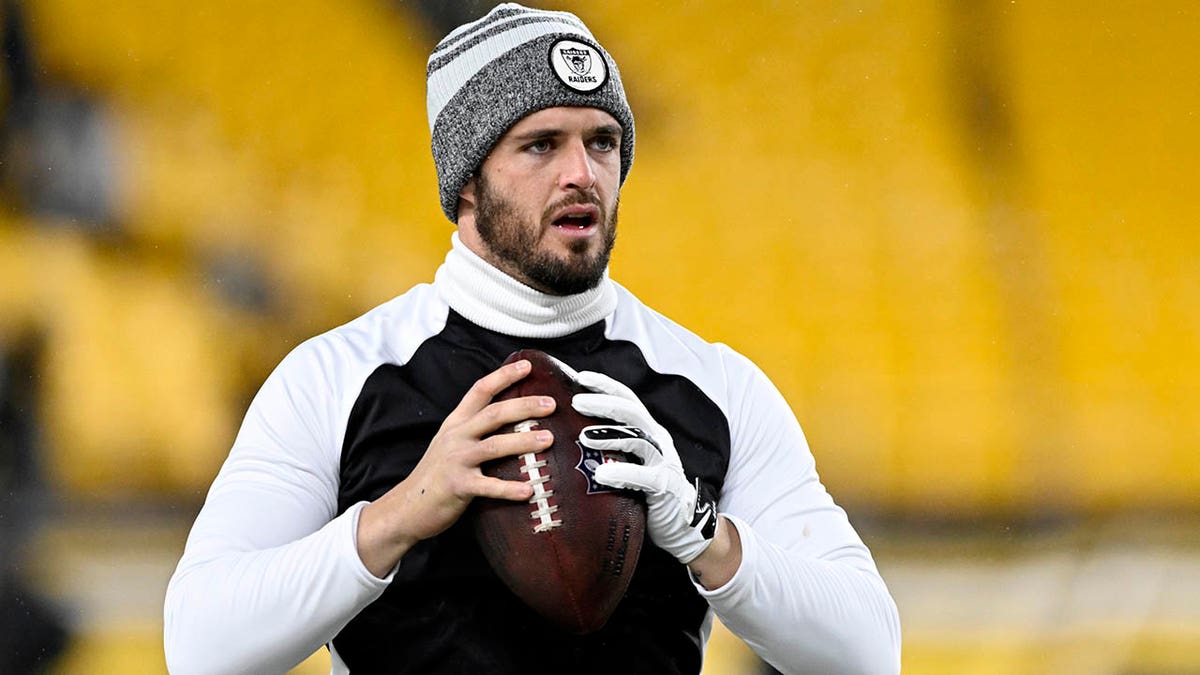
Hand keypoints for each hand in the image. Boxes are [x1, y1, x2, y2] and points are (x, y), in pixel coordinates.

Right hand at [357, 359, 554, 576]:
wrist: (406, 507)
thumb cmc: (437, 475)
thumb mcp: (451, 442)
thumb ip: (474, 429)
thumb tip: (512, 418)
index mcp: (456, 423)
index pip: (480, 390)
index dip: (503, 375)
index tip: (526, 365)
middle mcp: (456, 437)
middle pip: (494, 414)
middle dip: (524, 406)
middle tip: (551, 404)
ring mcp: (456, 460)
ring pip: (494, 446)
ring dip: (523, 441)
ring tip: (548, 439)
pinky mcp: (458, 486)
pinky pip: (488, 486)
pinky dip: (508, 488)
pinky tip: (528, 490)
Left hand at [572, 371, 716, 564]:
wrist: (681, 524)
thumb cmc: (646, 492)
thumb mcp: (629, 462)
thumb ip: (610, 447)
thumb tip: (570, 434)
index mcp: (647, 431)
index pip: (627, 400)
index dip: (606, 386)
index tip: (581, 377)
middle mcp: (657, 440)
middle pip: (631, 413)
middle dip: (604, 404)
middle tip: (576, 401)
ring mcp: (663, 461)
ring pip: (638, 439)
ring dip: (609, 435)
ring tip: (584, 436)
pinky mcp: (664, 486)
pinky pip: (644, 475)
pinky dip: (622, 473)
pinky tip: (601, 474)